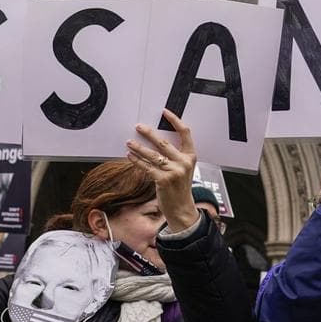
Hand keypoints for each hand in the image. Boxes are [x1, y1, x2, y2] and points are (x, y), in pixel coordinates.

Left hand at [126, 110, 198, 232]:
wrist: (181, 208)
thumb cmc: (180, 187)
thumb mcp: (183, 169)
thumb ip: (175, 155)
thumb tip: (156, 140)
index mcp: (191, 156)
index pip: (185, 133)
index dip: (175, 120)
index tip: (165, 112)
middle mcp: (183, 162)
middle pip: (164, 142)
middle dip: (149, 133)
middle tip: (138, 127)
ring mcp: (174, 171)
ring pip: (152, 155)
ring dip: (138, 147)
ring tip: (129, 142)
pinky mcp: (163, 180)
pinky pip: (146, 167)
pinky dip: (136, 160)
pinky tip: (130, 156)